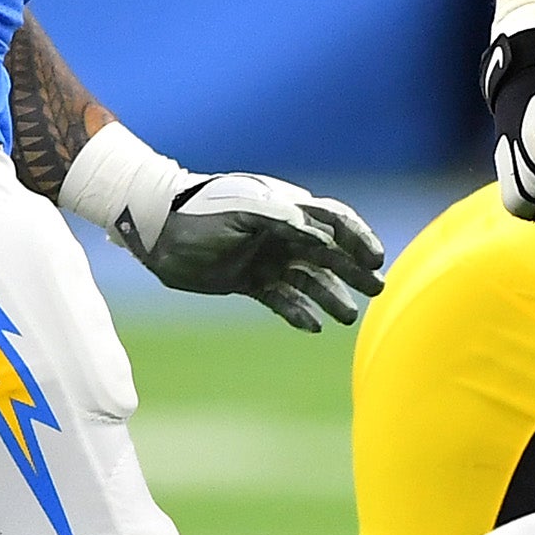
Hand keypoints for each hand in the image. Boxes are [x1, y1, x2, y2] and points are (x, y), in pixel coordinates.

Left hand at [59, 126, 385, 331]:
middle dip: (355, 270)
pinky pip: (282, 298)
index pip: (333, 220)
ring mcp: (267, 258)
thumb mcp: (242, 210)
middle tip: (378, 290)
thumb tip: (318, 234)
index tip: (375, 258)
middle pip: (329, 252)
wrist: (156, 228)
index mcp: (285, 208)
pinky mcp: (249, 281)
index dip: (358, 237)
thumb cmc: (199, 211)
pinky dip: (298, 312)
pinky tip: (313, 327)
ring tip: (349, 317)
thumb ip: (281, 219)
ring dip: (331, 296)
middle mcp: (282, 233)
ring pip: (309, 279)